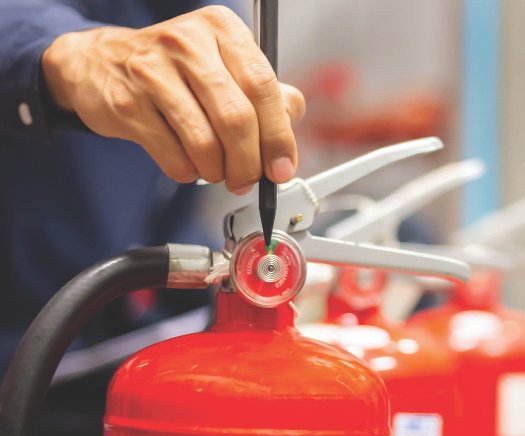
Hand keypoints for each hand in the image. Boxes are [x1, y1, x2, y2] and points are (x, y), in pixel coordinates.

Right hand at [42, 5, 304, 192]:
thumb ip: (266, 94)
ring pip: (205, 143)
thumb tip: (290, 126)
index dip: (279, 136)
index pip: (262, 87)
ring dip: (218, 172)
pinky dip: (188, 172)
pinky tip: (189, 164)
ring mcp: (152, 71)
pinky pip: (173, 156)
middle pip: (236, 118)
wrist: (98, 62)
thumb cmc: (176, 70)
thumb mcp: (225, 66)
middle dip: (249, 163)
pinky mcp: (126, 103)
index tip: (282, 168)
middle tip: (248, 180)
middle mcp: (187, 42)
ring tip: (218, 173)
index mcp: (221, 29)